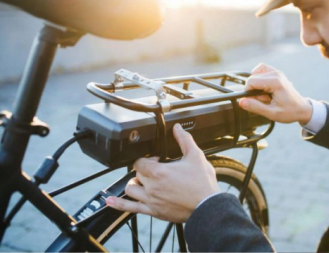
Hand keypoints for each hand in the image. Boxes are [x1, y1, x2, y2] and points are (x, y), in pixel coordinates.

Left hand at [105, 124, 220, 222]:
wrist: (208, 207)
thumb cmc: (202, 184)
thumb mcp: (195, 156)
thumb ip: (184, 140)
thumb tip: (177, 128)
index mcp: (159, 172)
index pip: (140, 162)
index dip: (147, 159)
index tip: (157, 160)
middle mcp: (152, 187)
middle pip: (136, 174)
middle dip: (144, 170)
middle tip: (156, 170)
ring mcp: (151, 201)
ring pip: (130, 189)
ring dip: (134, 183)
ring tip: (143, 182)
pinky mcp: (154, 212)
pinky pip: (130, 209)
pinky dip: (118, 205)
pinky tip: (110, 202)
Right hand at [239, 63, 311, 124]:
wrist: (302, 109)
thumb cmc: (289, 112)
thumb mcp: (271, 113)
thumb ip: (255, 107)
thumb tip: (241, 101)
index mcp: (275, 82)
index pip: (251, 82)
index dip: (249, 93)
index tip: (260, 101)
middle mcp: (276, 74)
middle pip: (252, 78)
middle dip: (254, 90)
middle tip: (266, 100)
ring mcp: (276, 72)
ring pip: (255, 73)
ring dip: (256, 85)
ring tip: (266, 94)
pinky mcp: (276, 72)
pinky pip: (260, 70)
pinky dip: (258, 78)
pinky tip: (263, 87)